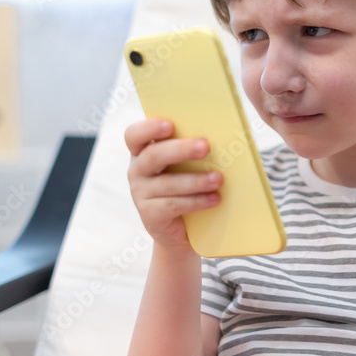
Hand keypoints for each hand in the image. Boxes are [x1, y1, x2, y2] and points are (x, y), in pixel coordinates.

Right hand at [125, 118, 221, 251]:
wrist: (179, 229)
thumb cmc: (185, 187)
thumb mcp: (183, 166)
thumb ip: (191, 151)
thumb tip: (221, 138)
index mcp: (142, 152)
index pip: (134, 135)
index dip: (149, 128)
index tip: (170, 125)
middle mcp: (137, 171)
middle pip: (153, 156)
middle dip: (181, 150)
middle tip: (205, 146)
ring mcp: (140, 194)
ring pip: (168, 183)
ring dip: (196, 180)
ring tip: (218, 179)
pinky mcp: (150, 215)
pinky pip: (174, 205)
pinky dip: (197, 201)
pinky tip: (215, 199)